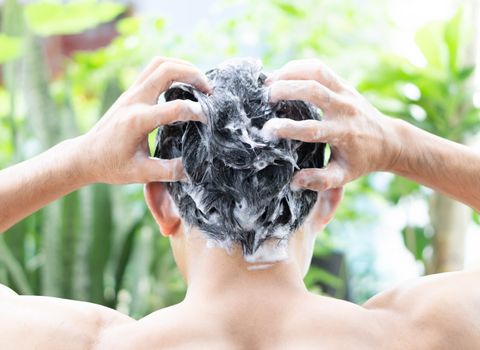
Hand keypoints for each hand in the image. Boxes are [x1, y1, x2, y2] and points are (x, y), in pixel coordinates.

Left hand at [76, 57, 210, 184]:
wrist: (85, 156)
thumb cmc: (112, 166)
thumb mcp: (141, 174)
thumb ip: (169, 171)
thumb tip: (194, 170)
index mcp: (137, 120)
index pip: (174, 107)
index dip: (196, 111)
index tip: (209, 120)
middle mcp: (134, 100)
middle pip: (167, 70)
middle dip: (193, 75)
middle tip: (210, 91)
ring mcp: (131, 92)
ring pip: (160, 63)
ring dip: (183, 67)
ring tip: (201, 83)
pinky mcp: (132, 92)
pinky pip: (154, 69)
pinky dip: (173, 70)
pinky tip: (185, 84)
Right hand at [263, 59, 401, 190]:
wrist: (387, 140)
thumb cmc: (360, 160)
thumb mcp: (343, 176)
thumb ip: (320, 181)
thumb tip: (294, 181)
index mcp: (343, 133)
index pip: (311, 128)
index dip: (287, 128)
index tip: (267, 131)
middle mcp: (344, 109)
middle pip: (312, 90)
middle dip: (285, 90)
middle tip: (264, 98)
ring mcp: (345, 92)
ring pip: (315, 72)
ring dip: (289, 73)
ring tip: (268, 82)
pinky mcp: (343, 84)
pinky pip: (319, 68)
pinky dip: (298, 67)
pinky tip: (282, 75)